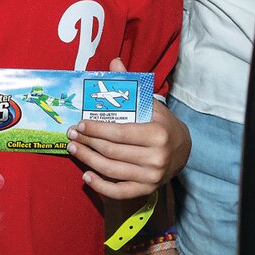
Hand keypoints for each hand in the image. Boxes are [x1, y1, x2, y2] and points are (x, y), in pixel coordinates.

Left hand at [65, 60, 189, 199]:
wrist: (183, 149)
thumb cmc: (162, 123)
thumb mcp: (150, 103)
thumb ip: (130, 85)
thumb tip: (114, 62)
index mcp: (157, 134)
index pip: (119, 132)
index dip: (96, 129)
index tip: (80, 124)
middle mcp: (156, 157)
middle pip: (112, 151)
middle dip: (87, 143)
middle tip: (71, 135)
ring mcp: (152, 176)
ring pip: (112, 170)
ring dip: (88, 160)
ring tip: (74, 149)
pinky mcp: (147, 189)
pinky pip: (120, 191)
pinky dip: (101, 186)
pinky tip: (87, 176)